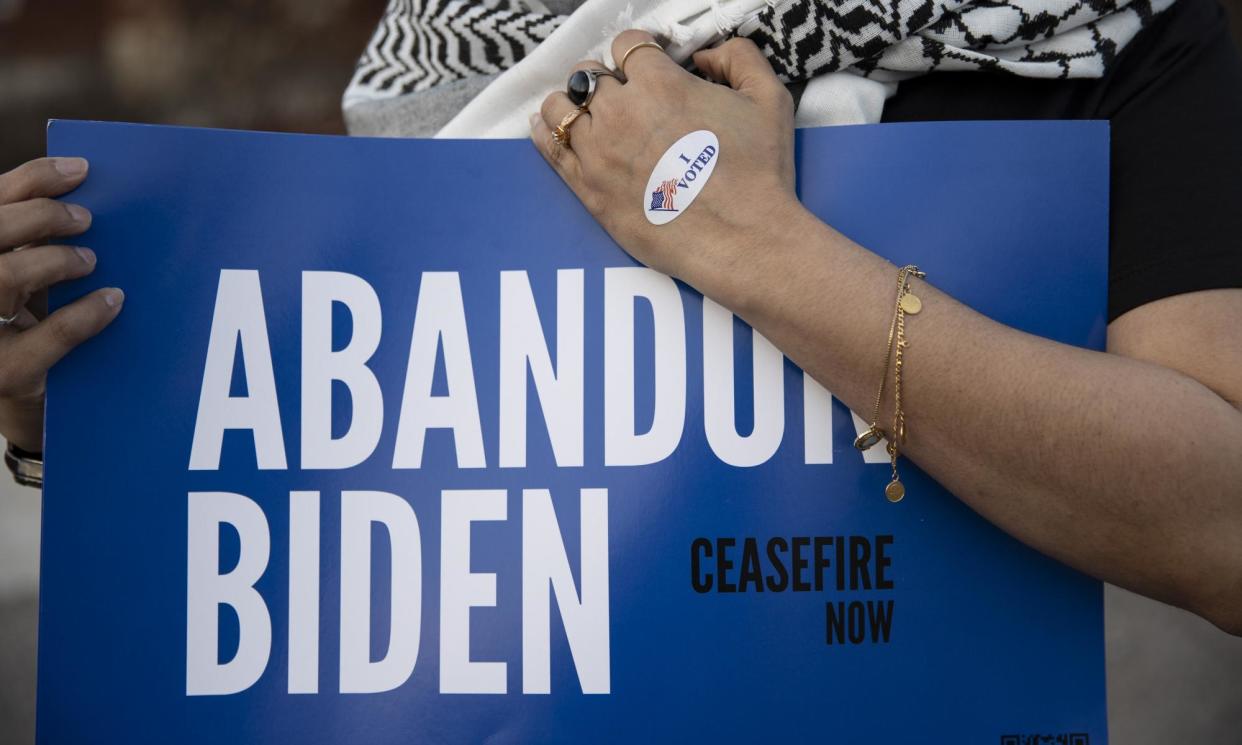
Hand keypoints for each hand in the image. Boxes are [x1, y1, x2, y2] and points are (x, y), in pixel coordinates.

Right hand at [0, 157, 122, 452]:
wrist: (18, 399)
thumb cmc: (20, 325)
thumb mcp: (18, 278)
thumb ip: (29, 239)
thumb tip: (79, 189)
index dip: (30, 179)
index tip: (80, 170)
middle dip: (40, 216)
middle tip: (86, 219)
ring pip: (2, 275)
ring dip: (54, 259)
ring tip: (89, 259)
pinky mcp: (4, 373)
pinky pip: (48, 333)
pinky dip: (85, 312)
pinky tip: (112, 300)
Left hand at [530, 30, 800, 290]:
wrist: (742, 239)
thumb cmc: (760, 173)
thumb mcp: (769, 99)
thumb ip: (739, 58)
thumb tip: (706, 55)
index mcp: (660, 84)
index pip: (628, 46)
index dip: (638, 53)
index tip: (646, 68)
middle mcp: (621, 112)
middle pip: (589, 75)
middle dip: (606, 80)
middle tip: (623, 98)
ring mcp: (598, 151)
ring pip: (560, 106)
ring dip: (573, 104)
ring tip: (589, 115)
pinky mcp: (588, 188)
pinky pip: (550, 147)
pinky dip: (546, 132)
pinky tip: (550, 128)